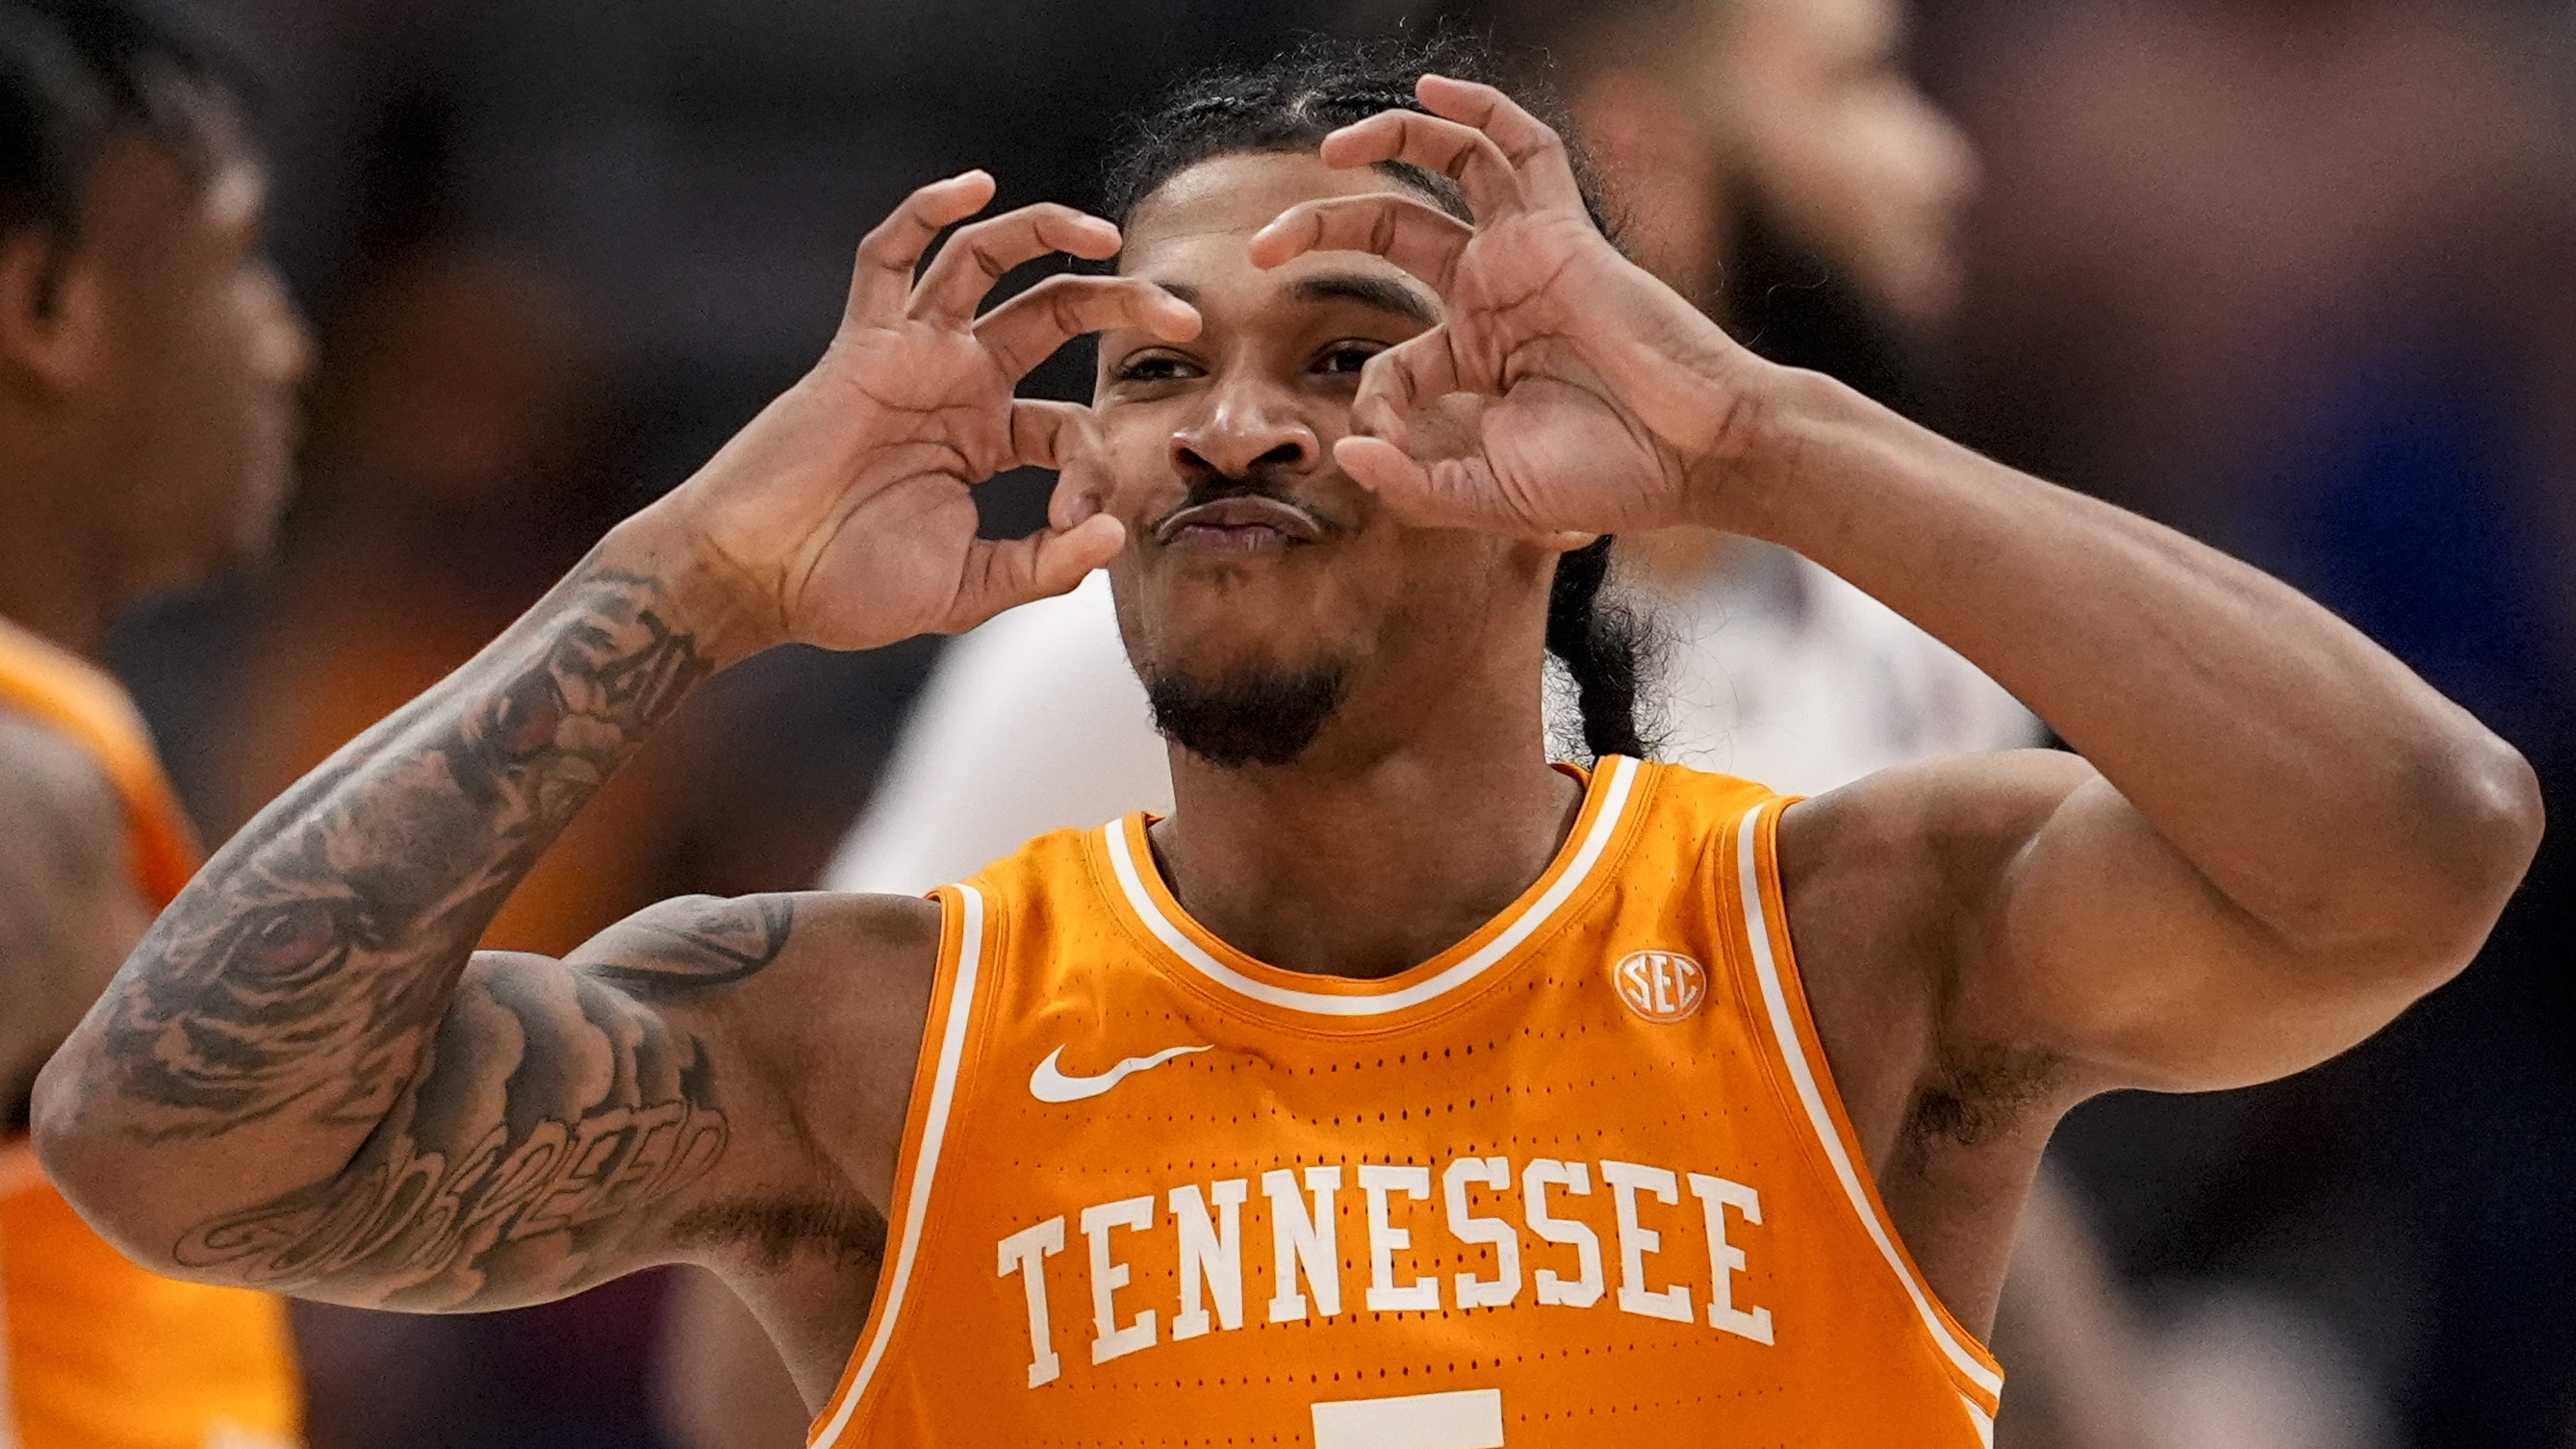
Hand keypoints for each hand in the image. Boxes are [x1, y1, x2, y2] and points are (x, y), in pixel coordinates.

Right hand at [661, 172, 1199, 652]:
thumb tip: (1113, 533)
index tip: (1079, 523)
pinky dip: (925, 212)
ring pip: (986, 262)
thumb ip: (1041, 565)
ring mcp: (913, 356)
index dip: (1096, 468)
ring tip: (1107, 234)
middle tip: (1187, 318)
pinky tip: (974, 186)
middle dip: (1126, 305)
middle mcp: (958, 384)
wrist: (756, 581)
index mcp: (986, 440)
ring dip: (1048, 233)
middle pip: (1057, 314)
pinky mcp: (862, 343)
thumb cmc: (848, 588)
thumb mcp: (969, 588)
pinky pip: (888, 256)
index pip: (1072, 427)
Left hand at [1249, 76, 1763, 541]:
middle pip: (1388, 232)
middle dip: (1319, 229)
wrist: (1697, 454)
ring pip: (1448, 167)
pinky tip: (1430, 91)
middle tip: (1260, 248)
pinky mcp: (1561, 232)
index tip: (1376, 441)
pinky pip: (1520, 147)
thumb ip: (1415, 486)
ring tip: (1328, 152)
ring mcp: (1525, 257)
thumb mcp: (1492, 498)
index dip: (1367, 401)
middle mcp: (1493, 297)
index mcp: (1475, 359)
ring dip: (1386, 143)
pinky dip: (1479, 110)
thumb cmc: (1612, 477)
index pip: (1391, 363)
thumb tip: (1346, 454)